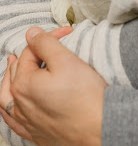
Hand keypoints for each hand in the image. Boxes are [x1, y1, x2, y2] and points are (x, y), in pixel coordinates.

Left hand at [0, 26, 106, 145]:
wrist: (99, 129)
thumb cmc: (85, 96)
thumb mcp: (66, 60)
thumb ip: (45, 43)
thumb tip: (31, 34)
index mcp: (23, 84)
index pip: (31, 51)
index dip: (49, 37)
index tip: (67, 32)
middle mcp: (19, 104)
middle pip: (18, 71)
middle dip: (32, 53)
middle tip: (48, 44)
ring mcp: (26, 121)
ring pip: (8, 97)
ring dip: (10, 79)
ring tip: (13, 66)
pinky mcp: (35, 134)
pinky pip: (13, 120)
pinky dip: (10, 108)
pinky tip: (14, 104)